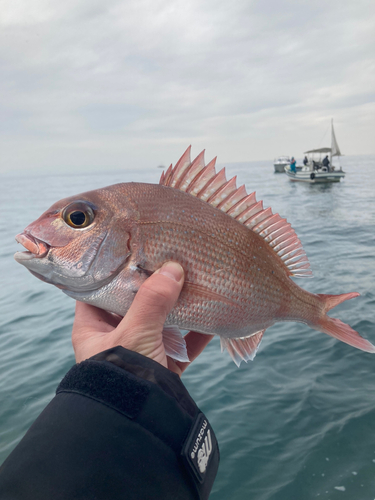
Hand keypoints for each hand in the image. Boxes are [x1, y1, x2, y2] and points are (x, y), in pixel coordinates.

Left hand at [72, 261, 213, 375]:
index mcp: (93, 328)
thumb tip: (173, 269)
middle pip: (134, 303)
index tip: (132, 251)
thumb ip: (152, 300)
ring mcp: (140, 352)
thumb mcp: (135, 333)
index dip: (111, 270)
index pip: (97, 290)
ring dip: (178, 306)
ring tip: (193, 282)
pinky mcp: (163, 367)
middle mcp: (114, 338)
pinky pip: (182, 344)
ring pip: (160, 322)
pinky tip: (213, 314)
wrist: (140, 425)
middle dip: (153, 286)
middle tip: (169, 262)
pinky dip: (197, 331)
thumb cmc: (123, 376)